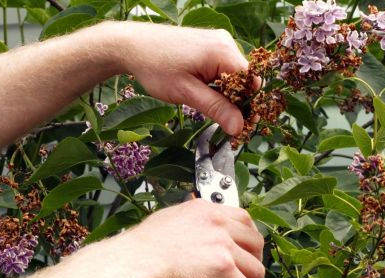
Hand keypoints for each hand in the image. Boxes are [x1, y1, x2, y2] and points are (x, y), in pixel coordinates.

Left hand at [112, 22, 249, 135]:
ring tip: (209, 106)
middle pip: (245, 79)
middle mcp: (225, 42)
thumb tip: (239, 127)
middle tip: (225, 122)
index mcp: (223, 51)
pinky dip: (219, 85)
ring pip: (234, 76)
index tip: (241, 125)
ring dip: (227, 94)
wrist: (131, 45)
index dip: (249, 105)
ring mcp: (218, 43)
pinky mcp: (210, 46)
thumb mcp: (187, 93)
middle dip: (238, 102)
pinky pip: (224, 69)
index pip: (252, 82)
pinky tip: (205, 93)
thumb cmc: (155, 66)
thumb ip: (216, 109)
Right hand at [119, 199, 264, 277]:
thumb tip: (193, 225)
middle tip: (249, 276)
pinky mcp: (224, 269)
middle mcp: (219, 224)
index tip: (248, 250)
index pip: (243, 219)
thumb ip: (189, 221)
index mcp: (207, 210)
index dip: (250, 238)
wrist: (137, 262)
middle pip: (256, 243)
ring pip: (256, 269)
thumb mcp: (169, 219)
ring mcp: (223, 246)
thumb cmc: (143, 247)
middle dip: (256, 261)